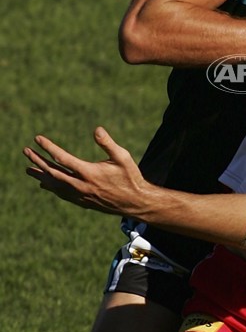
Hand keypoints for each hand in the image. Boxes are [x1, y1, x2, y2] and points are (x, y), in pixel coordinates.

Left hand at [23, 128, 147, 215]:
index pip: (62, 158)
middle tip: (26, 151)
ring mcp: (80, 195)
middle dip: (38, 161)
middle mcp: (81, 185)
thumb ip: (108, 143)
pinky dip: (51, 186)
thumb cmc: (130, 177)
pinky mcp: (82, 202)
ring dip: (40, 175)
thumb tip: (97, 129)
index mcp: (89, 172)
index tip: (38, 139)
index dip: (48, 147)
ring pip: (55, 184)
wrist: (134, 202)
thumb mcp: (122, 157)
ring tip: (28, 169)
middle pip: (53, 171)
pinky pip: (61, 193)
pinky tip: (45, 183)